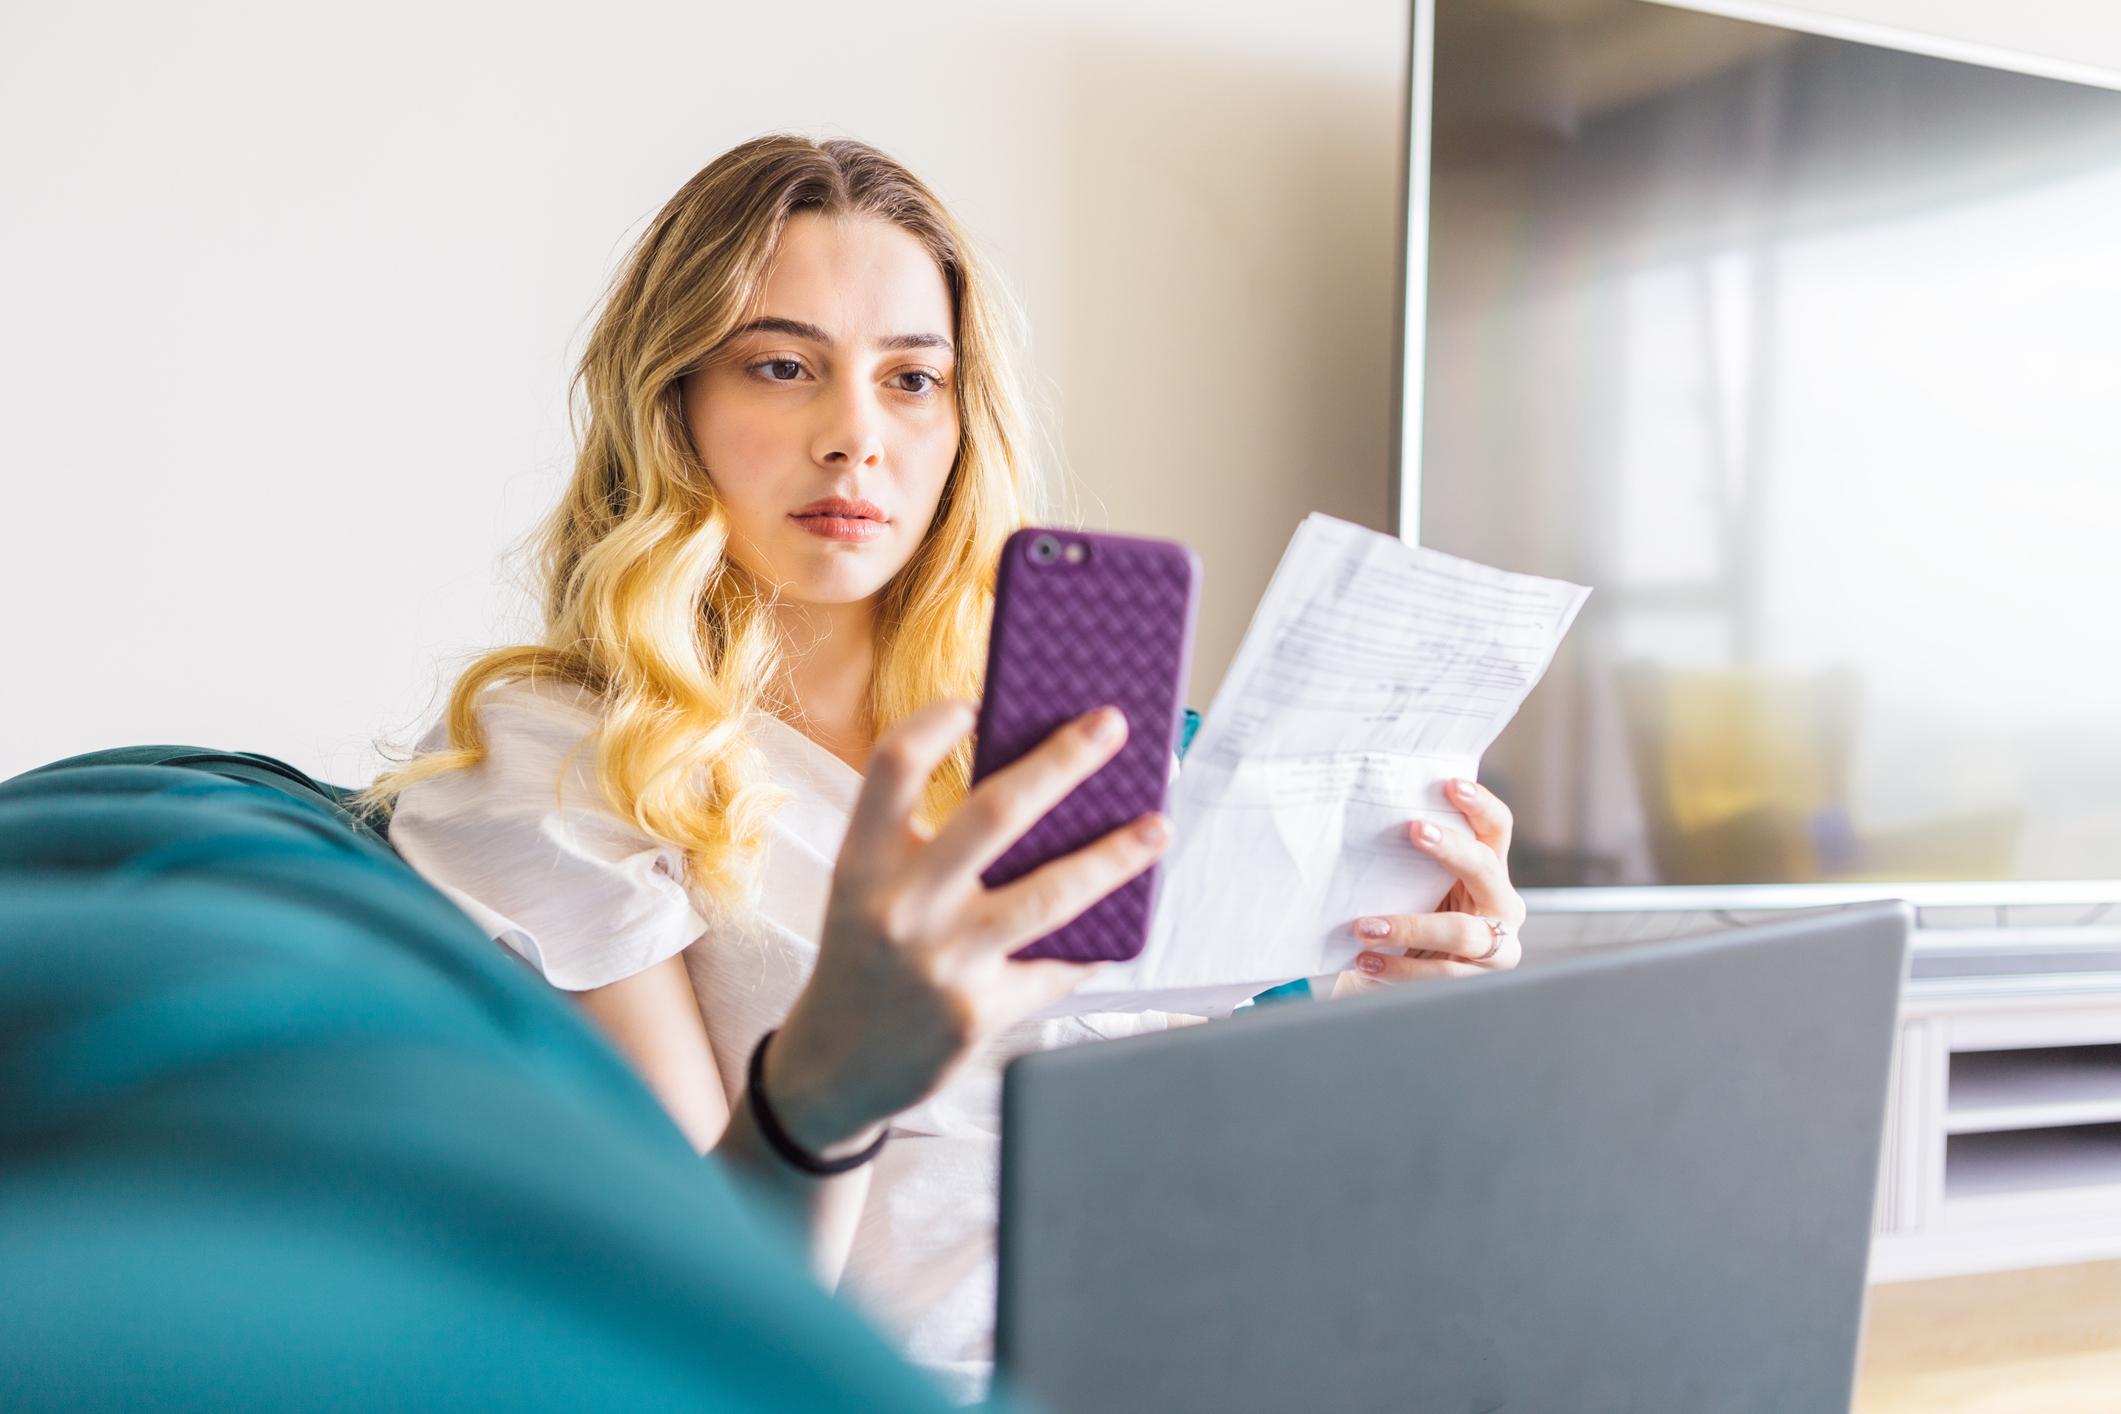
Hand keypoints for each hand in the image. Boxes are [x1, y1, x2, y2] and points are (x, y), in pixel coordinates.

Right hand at [765, 700, 1170, 1152]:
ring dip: (1116, 856)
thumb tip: (1037, 785)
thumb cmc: (865, 957)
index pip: (894, 764)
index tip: (979, 701)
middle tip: (1111, 724)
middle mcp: (900, 906)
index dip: (936, 721)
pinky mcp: (980, 1013)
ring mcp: (943, 962)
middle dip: (1065, 761)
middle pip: (997, 812)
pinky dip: (1092, 945)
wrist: (835, 1068)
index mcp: (861, 862)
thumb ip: (926, 842)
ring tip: (1158, 828)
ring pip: (1051, 894)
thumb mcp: (868, 890)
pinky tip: (1121, 922)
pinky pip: (1057, 966)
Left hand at [1334, 777, 1524, 995]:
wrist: (1401, 977)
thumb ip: (1410, 860)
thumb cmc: (1409, 916)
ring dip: (1410, 925)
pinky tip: (1366, 960)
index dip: (1481, 805)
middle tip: (1413, 829)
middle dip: (1451, 848)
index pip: (1497, 828)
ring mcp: (1497, 947)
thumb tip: (1370, 818)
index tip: (1451, 785)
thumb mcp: (1415, 885)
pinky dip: (1399, 968)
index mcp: (1490, 869)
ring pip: (1463, 932)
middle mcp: (1502, 904)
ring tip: (1364, 927)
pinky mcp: (1478, 982)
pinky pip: (1440, 974)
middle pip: (1485, 868)